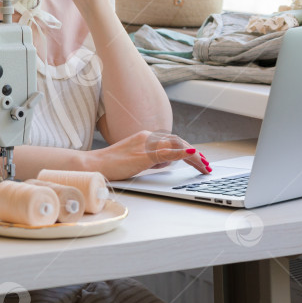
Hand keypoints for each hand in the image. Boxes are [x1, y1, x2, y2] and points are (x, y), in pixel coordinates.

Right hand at [90, 130, 210, 180]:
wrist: (95, 165)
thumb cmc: (113, 165)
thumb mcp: (137, 159)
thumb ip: (152, 158)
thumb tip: (166, 162)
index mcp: (146, 137)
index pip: (173, 141)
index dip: (188, 149)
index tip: (199, 159)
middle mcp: (148, 137)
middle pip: (178, 142)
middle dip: (195, 154)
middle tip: (206, 165)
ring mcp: (146, 145)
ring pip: (176, 146)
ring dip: (194, 156)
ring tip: (204, 164)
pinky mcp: (143, 155)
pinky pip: (167, 152)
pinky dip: (181, 153)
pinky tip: (192, 154)